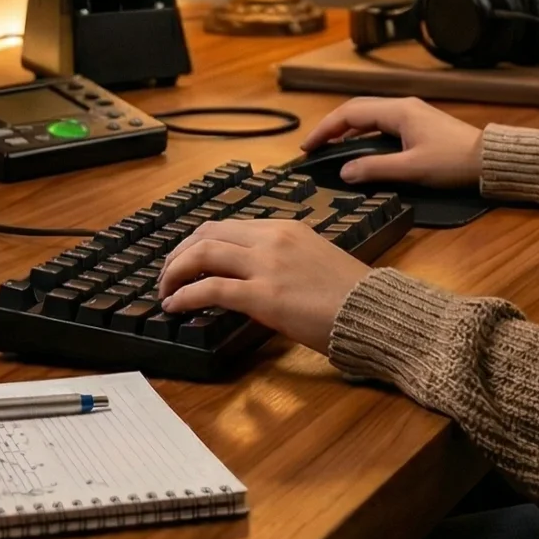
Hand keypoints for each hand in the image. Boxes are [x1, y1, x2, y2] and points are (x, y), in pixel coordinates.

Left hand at [156, 219, 369, 353]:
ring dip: (174, 272)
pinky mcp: (264, 296)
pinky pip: (211, 289)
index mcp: (285, 228)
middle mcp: (272, 239)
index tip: (184, 259)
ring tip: (164, 290)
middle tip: (166, 274)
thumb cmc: (350, 295)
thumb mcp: (314, 260)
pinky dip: (185, 296)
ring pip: (202, 255)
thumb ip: (282, 260)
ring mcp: (266, 265)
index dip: (196, 242)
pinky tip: (175, 306)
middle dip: (178, 254)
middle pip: (206, 234)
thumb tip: (255, 275)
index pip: (226, 226)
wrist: (374, 311)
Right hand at [301, 97, 485, 189]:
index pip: (350, 114)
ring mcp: (412, 114)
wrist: (490, 160)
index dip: (326, 129)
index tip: (308, 146)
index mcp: (398, 112)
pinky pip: (382, 124)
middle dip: (332, 127)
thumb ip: (375, 170)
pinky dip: (364, 134)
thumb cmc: (452, 163)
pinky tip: (360, 149)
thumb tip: (344, 172)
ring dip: (348, 130)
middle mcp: (402, 107)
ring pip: (370, 117)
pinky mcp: (419, 124)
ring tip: (331, 148)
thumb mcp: (411, 169)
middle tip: (314, 147)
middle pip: (357, 110)